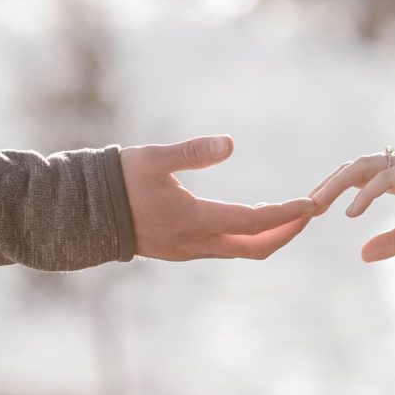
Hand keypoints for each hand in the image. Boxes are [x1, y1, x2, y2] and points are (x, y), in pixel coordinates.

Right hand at [120, 135, 315, 260]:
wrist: (83, 212)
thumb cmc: (118, 179)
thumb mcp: (154, 158)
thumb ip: (192, 152)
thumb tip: (230, 144)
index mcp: (194, 221)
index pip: (253, 223)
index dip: (287, 214)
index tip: (312, 205)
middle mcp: (195, 243)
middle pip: (255, 247)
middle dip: (286, 232)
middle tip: (310, 213)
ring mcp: (188, 251)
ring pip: (240, 250)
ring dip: (269, 235)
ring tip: (290, 214)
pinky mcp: (180, 250)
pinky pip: (225, 248)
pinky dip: (248, 236)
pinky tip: (253, 219)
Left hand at [310, 148, 394, 261]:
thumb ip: (394, 241)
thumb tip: (362, 255)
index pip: (354, 178)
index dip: (332, 192)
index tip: (310, 214)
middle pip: (351, 169)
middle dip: (324, 187)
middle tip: (301, 210)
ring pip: (362, 167)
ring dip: (336, 185)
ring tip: (316, 206)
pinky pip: (387, 178)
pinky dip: (366, 193)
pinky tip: (352, 213)